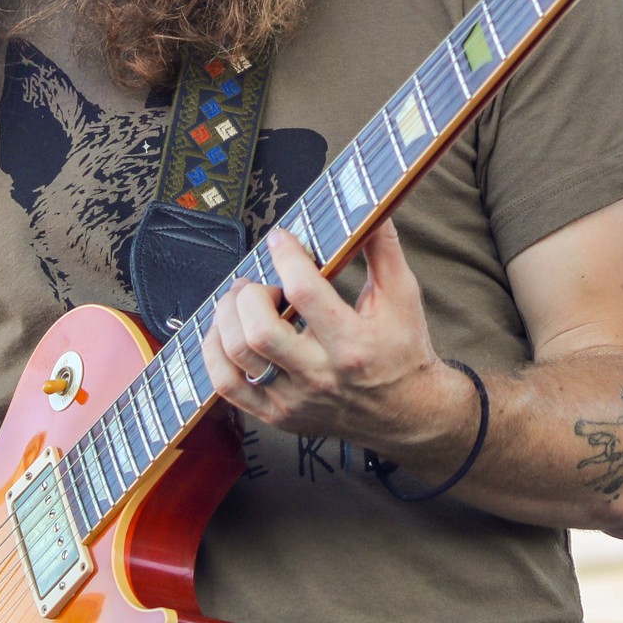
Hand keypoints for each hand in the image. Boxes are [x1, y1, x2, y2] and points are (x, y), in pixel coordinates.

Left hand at [201, 220, 474, 468]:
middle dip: (250, 294)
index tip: (282, 239)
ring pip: (237, 357)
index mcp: (354, 345)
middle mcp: (321, 376)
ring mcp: (294, 400)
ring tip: (242, 302)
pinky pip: (226, 387)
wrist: (408, 413)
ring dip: (227, 318)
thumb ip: (383, 248)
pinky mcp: (277, 415)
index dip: (286, 256)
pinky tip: (226, 330)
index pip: (305, 293)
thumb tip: (370, 207)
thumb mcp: (403, 295)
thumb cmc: (403, 350)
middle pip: (260, 332)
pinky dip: (214, 353)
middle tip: (260, 282)